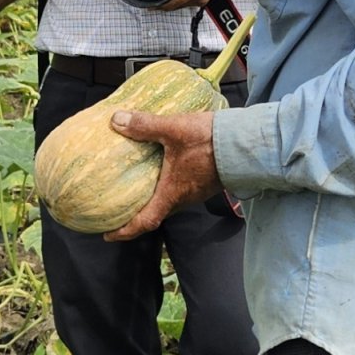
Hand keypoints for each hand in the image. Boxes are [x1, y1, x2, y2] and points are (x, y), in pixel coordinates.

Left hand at [103, 108, 219, 239]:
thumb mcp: (173, 129)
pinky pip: (181, 190)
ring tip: (138, 189)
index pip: (145, 222)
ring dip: (153, 199)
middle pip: (156, 214)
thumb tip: (116, 120)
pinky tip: (162, 171)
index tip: (109, 235)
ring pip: (169, 201)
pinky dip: (166, 186)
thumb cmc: (209, 141)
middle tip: (119, 211)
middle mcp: (183, 198)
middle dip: (137, 216)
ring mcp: (196, 191)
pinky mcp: (205, 182)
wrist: (245, 142)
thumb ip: (145, 125)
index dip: (125, 231)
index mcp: (172, 193)